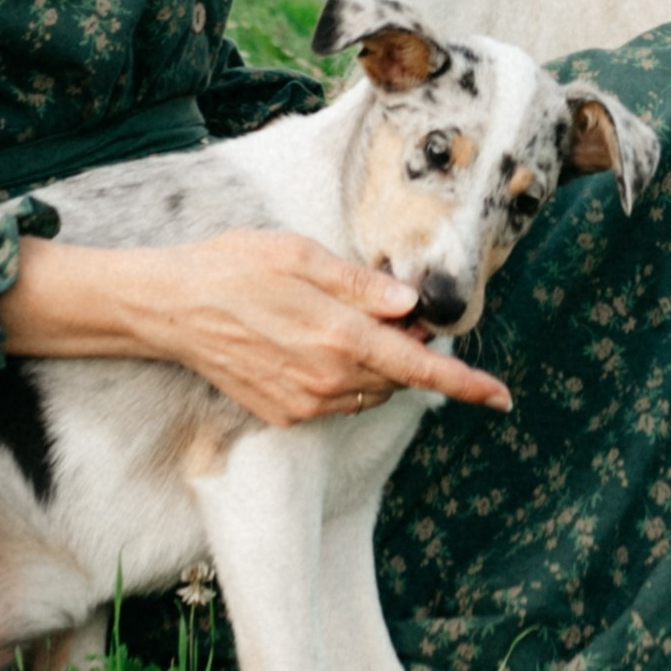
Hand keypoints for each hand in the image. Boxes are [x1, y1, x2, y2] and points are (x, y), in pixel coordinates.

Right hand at [0, 228, 511, 427]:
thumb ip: (360, 285)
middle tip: (389, 309)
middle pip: (399, 377)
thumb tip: (409, 305)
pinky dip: (344, 377)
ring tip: (343, 321)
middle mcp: (328, 379)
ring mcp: (304, 402)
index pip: (420, 368)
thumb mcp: (299, 256)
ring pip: (370, 391)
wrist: (169, 309)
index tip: (501, 398)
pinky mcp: (284, 414)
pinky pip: (337, 401)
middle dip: (409, 350)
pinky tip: (314, 344)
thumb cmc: (232, 268)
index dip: (465, 383)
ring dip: (377, 365)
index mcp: (339, 337)